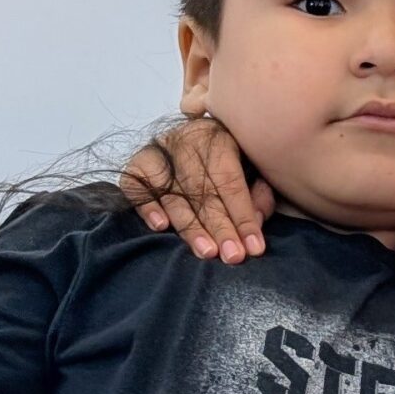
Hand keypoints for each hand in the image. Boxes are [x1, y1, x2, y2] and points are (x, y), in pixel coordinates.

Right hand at [118, 116, 273, 261]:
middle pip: (202, 190)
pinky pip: (136, 186)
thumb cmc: (229, 164)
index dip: (242, 216)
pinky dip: (147, 206)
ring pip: (172, 193)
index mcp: (217, 137)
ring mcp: (158, 152)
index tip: (254, 247)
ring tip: (206, 252)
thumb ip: (258, 195)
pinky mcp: (137, 165)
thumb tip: (255, 222)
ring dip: (190, 226)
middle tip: (233, 256)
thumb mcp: (252, 172)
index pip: (229, 180)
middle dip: (220, 227)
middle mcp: (186, 141)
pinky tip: (160, 226)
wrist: (191, 143)